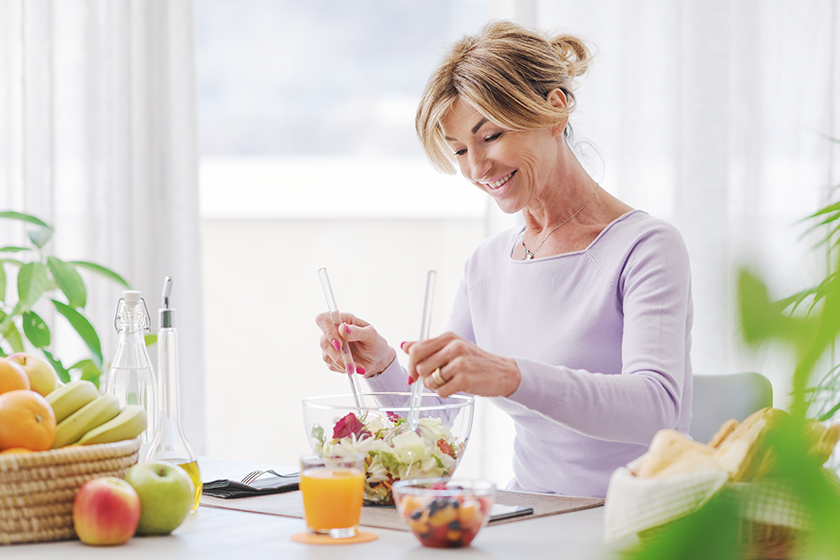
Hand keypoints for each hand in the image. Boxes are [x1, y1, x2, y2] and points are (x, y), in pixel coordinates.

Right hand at [315, 311, 395, 376]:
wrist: (376, 360)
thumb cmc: (375, 343)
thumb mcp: (371, 335)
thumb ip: (357, 331)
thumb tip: (342, 328)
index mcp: (343, 320)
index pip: (324, 319)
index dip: (327, 330)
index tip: (339, 343)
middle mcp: (334, 331)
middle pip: (323, 341)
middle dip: (336, 354)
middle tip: (350, 361)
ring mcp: (331, 345)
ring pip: (326, 355)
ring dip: (342, 363)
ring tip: (357, 366)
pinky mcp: (331, 358)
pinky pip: (331, 365)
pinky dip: (343, 368)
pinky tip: (353, 367)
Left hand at [402, 332, 520, 397]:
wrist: (503, 372)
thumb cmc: (475, 361)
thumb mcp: (453, 347)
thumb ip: (428, 347)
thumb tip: (405, 346)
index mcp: (448, 337)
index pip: (416, 350)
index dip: (411, 365)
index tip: (414, 374)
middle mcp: (453, 347)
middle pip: (420, 366)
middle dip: (424, 377)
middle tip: (436, 379)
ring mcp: (460, 362)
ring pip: (429, 380)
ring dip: (435, 386)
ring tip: (448, 383)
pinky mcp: (465, 379)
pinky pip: (441, 391)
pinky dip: (445, 393)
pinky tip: (455, 388)